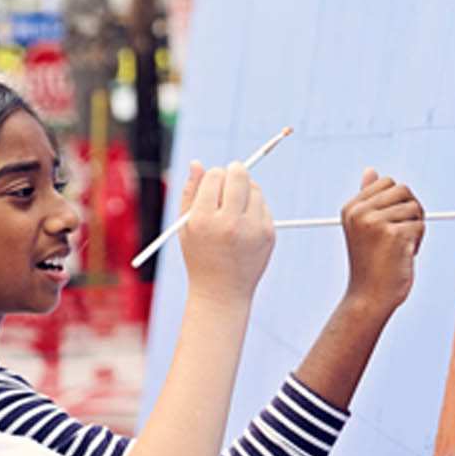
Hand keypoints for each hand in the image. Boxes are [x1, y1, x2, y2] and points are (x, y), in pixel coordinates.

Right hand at [179, 160, 274, 306]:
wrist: (221, 292)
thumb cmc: (199, 256)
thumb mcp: (185, 227)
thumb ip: (190, 193)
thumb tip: (198, 163)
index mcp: (204, 220)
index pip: (215, 176)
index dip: (214, 176)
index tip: (214, 182)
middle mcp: (229, 223)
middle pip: (239, 175)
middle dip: (234, 171)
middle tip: (231, 176)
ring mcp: (252, 229)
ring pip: (254, 188)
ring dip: (245, 190)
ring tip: (235, 208)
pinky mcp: (268, 234)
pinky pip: (264, 206)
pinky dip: (255, 208)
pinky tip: (244, 225)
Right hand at [340, 167, 424, 312]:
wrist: (369, 297)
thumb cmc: (371, 263)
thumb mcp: (366, 227)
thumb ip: (369, 199)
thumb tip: (371, 170)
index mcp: (351, 207)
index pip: (387, 182)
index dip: (397, 202)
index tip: (388, 226)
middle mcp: (359, 212)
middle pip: (403, 190)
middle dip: (410, 211)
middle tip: (399, 236)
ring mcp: (374, 222)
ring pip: (414, 208)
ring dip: (415, 228)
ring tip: (400, 248)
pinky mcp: (392, 234)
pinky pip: (419, 225)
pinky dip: (417, 241)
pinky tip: (404, 256)